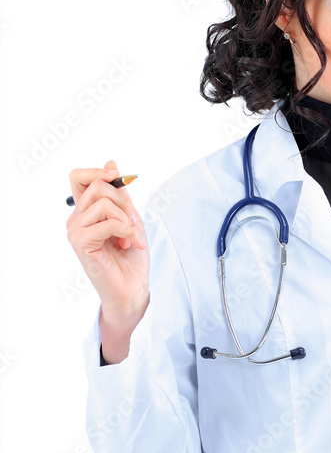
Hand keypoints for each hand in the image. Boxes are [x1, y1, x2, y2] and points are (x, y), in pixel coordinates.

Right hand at [66, 160, 149, 353]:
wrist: (133, 289)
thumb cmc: (131, 258)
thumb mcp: (130, 218)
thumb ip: (120, 194)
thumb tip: (111, 163)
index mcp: (85, 212)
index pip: (78, 176)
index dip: (98, 172)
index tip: (117, 178)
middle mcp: (75, 220)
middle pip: (97, 187)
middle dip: (124, 201)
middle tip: (133, 222)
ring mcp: (75, 231)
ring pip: (103, 203)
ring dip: (126, 218)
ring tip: (131, 236)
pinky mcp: (81, 244)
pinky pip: (107, 222)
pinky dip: (126, 230)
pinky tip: (131, 243)